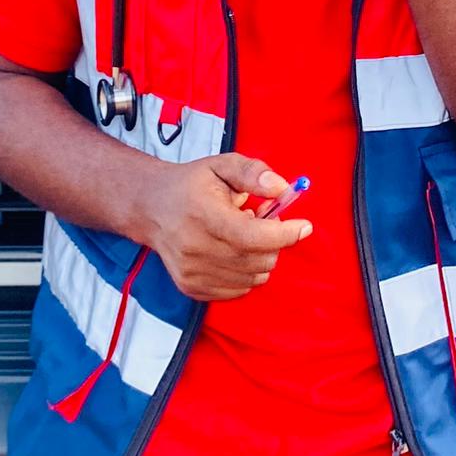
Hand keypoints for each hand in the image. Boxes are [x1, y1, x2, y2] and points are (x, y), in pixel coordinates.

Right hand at [137, 154, 311, 301]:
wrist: (152, 208)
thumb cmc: (191, 185)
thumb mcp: (222, 165)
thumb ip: (253, 172)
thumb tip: (281, 188)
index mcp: (202, 214)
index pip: (252, 236)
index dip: (284, 234)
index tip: (304, 225)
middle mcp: (194, 247)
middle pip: (257, 260)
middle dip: (274, 242)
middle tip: (262, 219)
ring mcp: (191, 272)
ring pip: (252, 278)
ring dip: (260, 258)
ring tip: (243, 234)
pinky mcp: (191, 287)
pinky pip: (238, 290)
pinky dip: (246, 273)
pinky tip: (232, 250)